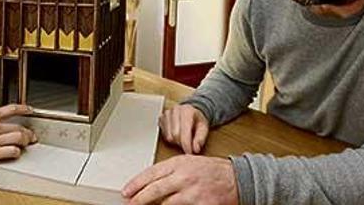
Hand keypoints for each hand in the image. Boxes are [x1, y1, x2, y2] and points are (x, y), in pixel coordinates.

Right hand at [0, 104, 35, 169]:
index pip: (11, 109)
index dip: (24, 109)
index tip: (29, 109)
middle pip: (18, 127)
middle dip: (27, 132)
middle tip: (30, 136)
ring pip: (19, 138)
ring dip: (25, 142)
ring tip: (25, 145)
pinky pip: (12, 152)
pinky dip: (16, 153)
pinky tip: (14, 154)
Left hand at [122, 155, 238, 204]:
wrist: (237, 178)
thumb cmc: (212, 170)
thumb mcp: (189, 163)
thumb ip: (170, 171)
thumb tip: (150, 183)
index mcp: (179, 163)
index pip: (151, 173)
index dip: (136, 184)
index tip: (127, 191)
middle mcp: (184, 176)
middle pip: (154, 190)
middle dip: (139, 199)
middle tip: (130, 204)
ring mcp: (192, 192)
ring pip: (165, 203)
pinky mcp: (201, 204)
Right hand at [159, 104, 209, 153]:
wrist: (191, 111)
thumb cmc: (197, 120)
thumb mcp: (204, 128)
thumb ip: (200, 138)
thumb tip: (195, 149)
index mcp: (187, 111)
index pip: (184, 131)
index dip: (186, 144)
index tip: (189, 152)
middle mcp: (175, 110)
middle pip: (175, 135)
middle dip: (182, 143)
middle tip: (188, 144)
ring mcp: (167, 114)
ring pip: (169, 136)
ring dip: (176, 142)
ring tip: (183, 138)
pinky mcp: (161, 118)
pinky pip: (164, 135)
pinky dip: (171, 138)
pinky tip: (176, 134)